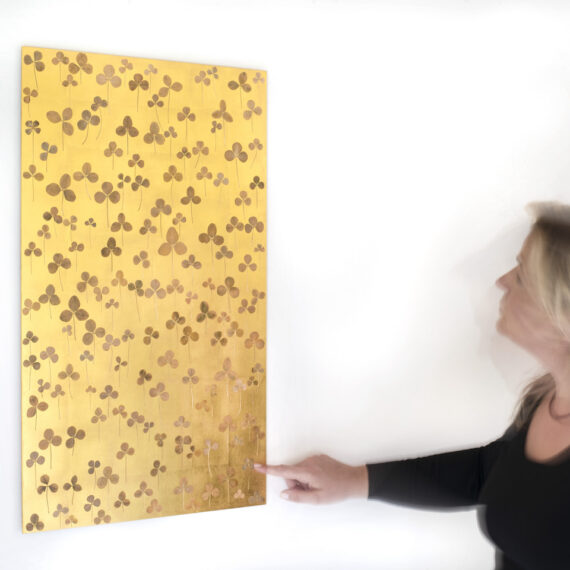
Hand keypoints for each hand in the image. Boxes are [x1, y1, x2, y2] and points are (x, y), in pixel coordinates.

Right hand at [253, 454, 367, 504]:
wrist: (354, 480)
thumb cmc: (336, 491)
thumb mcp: (317, 499)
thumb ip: (298, 497)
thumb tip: (283, 494)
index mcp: (307, 471)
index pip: (284, 471)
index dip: (269, 469)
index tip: (257, 465)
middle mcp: (309, 461)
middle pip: (291, 474)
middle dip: (296, 485)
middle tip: (310, 492)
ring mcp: (314, 458)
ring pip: (299, 471)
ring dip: (303, 481)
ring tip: (318, 486)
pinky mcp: (318, 457)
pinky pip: (307, 467)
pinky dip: (309, 475)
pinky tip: (321, 480)